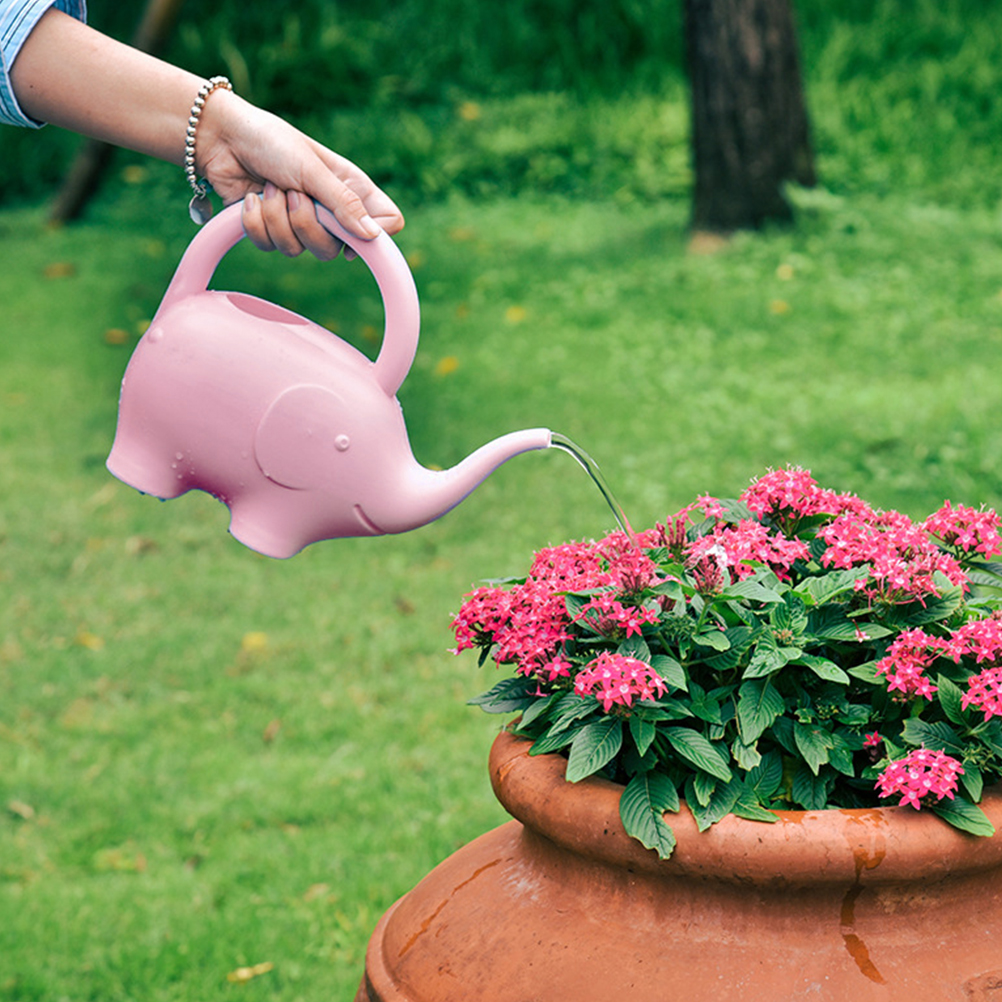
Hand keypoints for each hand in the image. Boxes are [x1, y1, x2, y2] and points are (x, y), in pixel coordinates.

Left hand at [198, 94, 403, 258]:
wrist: (222, 139)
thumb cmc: (272, 142)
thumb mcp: (312, 169)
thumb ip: (344, 204)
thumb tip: (373, 237)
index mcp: (351, 190)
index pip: (387, 224)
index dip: (376, 235)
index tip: (352, 231)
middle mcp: (331, 211)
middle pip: (335, 249)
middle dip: (305, 222)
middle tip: (292, 192)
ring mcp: (301, 223)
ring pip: (299, 250)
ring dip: (276, 217)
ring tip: (268, 187)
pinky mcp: (271, 231)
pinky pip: (269, 247)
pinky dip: (256, 221)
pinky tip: (252, 197)